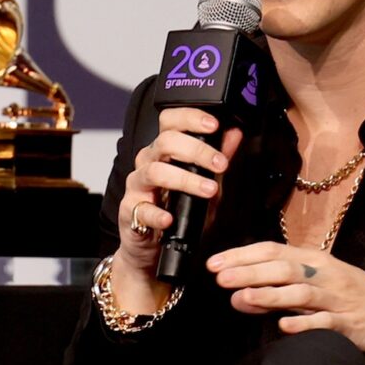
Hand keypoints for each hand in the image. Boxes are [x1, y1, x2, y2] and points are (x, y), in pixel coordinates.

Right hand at [113, 108, 242, 312]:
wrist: (154, 247)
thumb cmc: (178, 212)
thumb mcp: (205, 183)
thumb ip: (217, 159)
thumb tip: (235, 133)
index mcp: (164, 151)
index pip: (170, 122)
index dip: (190, 117)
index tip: (213, 125)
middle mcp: (148, 163)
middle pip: (165, 141)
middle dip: (197, 149)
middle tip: (220, 164)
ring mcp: (137, 187)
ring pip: (155, 171)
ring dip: (186, 179)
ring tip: (209, 190)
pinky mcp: (130, 212)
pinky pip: (141, 209)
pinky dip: (157, 214)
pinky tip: (170, 218)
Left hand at [206, 242, 364, 363]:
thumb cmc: (354, 296)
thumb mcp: (320, 283)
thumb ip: (283, 288)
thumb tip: (241, 291)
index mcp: (316, 261)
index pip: (274, 250)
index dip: (243, 255)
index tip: (214, 263)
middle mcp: (325, 275)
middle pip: (283, 268)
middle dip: (250, 272)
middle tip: (220, 278)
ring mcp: (338, 300)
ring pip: (300, 293)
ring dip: (269, 295)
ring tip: (241, 299)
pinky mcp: (349, 325)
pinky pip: (324, 323)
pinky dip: (304, 324)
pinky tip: (284, 327)